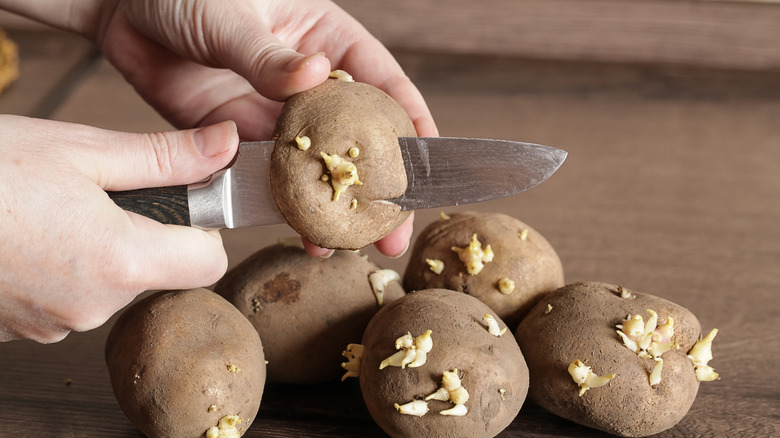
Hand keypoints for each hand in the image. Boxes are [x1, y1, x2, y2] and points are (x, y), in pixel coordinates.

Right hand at [0, 116, 238, 341]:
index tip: (179, 203)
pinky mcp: (20, 329)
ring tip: (49, 213)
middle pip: (157, 272)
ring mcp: (53, 324)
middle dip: (143, 235)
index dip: (201, 230)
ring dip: (96, 251)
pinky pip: (65, 298)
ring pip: (108, 285)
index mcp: (122, 260)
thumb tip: (225, 145)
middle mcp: (93, 305)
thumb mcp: (80, 150)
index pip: (209, 262)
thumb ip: (164, 156)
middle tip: (97, 195)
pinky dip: (59, 270)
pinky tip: (25, 238)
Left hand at [89, 0, 434, 256]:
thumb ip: (269, 53)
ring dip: (332, 206)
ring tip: (349, 246)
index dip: (410, 122)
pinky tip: (300, 232)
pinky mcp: (237, 138)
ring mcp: (273, 114)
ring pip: (314, 166)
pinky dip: (284, 206)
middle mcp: (306, 82)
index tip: (428, 163)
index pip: (382, 82)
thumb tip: (313, 74)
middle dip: (377, 185)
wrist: (119, 7)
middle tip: (393, 229)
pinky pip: (267, 177)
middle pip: (356, 138)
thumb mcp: (232, 14)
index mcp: (324, 38)